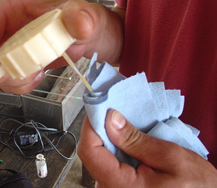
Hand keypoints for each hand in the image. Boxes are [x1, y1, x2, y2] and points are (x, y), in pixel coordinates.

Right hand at [0, 0, 123, 94]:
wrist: (92, 38)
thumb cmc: (83, 21)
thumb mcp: (84, 15)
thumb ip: (80, 17)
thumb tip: (80, 23)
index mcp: (11, 11)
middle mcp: (7, 30)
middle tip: (20, 80)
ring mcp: (13, 47)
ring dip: (13, 80)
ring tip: (38, 72)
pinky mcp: (22, 62)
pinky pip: (10, 78)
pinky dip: (22, 84)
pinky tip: (39, 74)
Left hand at [78, 110, 216, 187]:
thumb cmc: (195, 186)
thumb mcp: (171, 158)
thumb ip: (137, 140)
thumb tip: (110, 118)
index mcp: (122, 186)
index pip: (90, 151)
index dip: (91, 125)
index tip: (99, 106)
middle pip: (92, 153)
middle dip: (101, 128)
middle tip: (113, 110)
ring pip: (99, 156)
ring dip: (109, 137)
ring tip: (122, 123)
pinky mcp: (119, 186)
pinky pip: (108, 163)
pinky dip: (115, 147)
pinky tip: (126, 139)